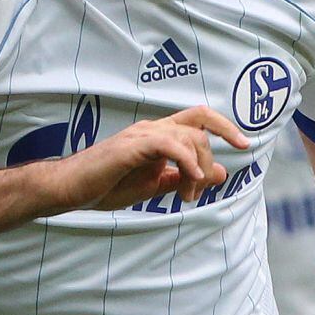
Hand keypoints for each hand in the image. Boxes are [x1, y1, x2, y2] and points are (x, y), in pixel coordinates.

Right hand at [49, 106, 249, 211]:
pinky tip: (189, 179)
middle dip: (214, 151)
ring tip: (186, 195)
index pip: (199, 119)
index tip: (245, 146)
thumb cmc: (107, 186)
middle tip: (201, 188)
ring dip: (196, 169)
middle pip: (200, 124)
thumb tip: (220, 172)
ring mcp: (141, 135)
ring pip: (189, 136)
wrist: (70, 190)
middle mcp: (153, 128)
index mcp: (159, 135)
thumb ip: (185, 177)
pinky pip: (169, 144)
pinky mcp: (130, 146)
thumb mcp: (155, 185)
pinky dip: (186, 160)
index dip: (225, 127)